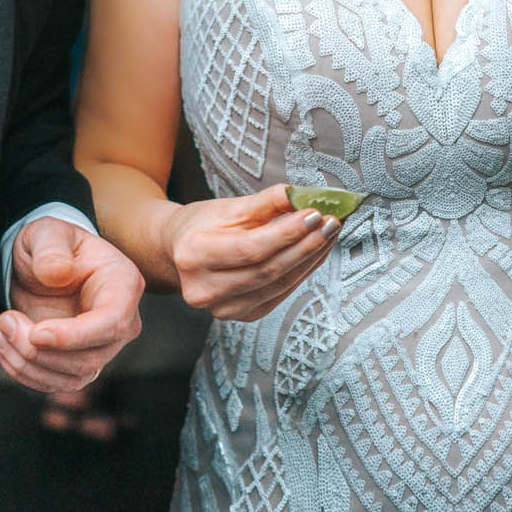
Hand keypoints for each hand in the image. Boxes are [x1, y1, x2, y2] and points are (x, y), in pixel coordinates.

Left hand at [0, 218, 145, 394]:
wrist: (40, 264)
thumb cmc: (51, 244)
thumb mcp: (47, 232)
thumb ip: (51, 248)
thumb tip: (59, 273)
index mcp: (123, 284)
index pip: (111, 323)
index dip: (74, 336)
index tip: (35, 332)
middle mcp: (121, 321)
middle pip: (90, 358)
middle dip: (39, 350)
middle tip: (5, 321)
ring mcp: (102, 346)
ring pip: (72, 377)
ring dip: (28, 363)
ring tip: (1, 331)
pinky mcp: (79, 363)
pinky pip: (56, 383)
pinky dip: (25, 372)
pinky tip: (5, 346)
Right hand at [162, 185, 339, 322]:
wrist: (179, 251)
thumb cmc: (202, 225)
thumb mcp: (228, 207)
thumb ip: (265, 202)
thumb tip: (303, 196)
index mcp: (194, 256)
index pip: (251, 248)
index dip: (287, 233)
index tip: (315, 214)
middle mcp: (204, 289)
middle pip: (267, 269)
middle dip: (305, 245)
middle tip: (332, 223)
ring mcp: (222, 309)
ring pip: (278, 284)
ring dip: (310, 259)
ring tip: (329, 234)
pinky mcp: (241, 315)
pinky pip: (279, 294)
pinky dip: (301, 272)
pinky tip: (315, 253)